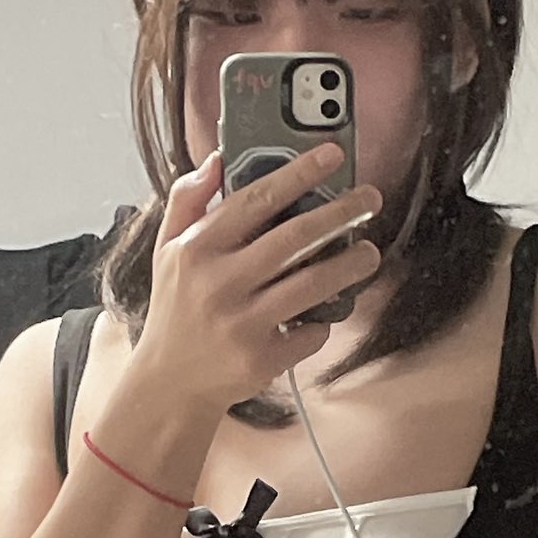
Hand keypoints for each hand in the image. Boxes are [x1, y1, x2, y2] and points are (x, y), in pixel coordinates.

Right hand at [136, 146, 382, 412]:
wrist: (170, 382)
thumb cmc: (175, 309)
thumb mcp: (167, 250)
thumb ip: (187, 201)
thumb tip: (216, 160)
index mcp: (197, 249)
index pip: (255, 199)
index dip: (299, 174)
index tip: (332, 155)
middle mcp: (219, 283)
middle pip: (295, 237)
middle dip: (342, 212)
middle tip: (370, 199)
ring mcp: (242, 323)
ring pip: (314, 283)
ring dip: (351, 263)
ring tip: (369, 252)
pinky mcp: (262, 358)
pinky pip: (311, 330)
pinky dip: (326, 318)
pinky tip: (330, 307)